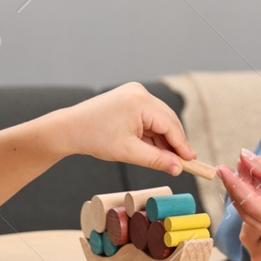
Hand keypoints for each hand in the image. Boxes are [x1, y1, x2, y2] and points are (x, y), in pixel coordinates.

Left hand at [55, 82, 195, 175]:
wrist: (69, 128)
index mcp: (140, 101)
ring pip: (159, 119)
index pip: (170, 124)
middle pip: (167, 120)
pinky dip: (152, 133)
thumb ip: (156, 159)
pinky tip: (154, 148)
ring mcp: (135, 93)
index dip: (182, 145)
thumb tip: (178, 168)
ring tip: (166, 159)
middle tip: (182, 164)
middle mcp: (140, 92)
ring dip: (163, 139)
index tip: (191, 162)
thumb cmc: (94, 138)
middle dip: (174, 142)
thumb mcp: (128, 152)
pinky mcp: (130, 97)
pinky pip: (149, 117)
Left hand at [216, 150, 260, 260]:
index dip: (235, 184)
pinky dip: (257, 207)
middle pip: (249, 216)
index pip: (253, 206)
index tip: (224, 167)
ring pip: (253, 223)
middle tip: (237, 164)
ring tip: (249, 172)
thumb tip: (244, 158)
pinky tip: (257, 187)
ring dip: (246, 198)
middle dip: (239, 189)